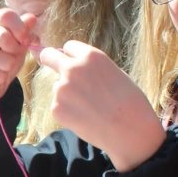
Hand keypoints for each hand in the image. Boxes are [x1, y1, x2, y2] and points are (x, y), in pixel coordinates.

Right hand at [0, 9, 36, 104]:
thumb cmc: (5, 56)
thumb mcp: (18, 41)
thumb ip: (24, 29)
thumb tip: (32, 18)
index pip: (7, 15)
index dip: (21, 30)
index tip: (25, 41)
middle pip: (4, 37)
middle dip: (15, 51)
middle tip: (11, 55)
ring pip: (4, 61)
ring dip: (9, 67)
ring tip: (1, 66)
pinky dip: (1, 78)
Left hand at [34, 41, 164, 171]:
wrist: (129, 130)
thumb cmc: (129, 102)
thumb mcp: (115, 73)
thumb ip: (93, 68)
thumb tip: (79, 68)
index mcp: (90, 56)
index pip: (69, 46)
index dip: (72, 56)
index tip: (71, 61)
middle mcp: (72, 69)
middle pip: (48, 56)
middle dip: (48, 59)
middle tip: (49, 65)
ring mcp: (62, 89)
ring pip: (58, 87)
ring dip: (67, 95)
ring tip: (89, 108)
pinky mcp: (56, 108)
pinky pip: (58, 106)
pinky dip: (68, 112)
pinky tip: (85, 118)